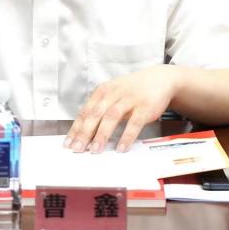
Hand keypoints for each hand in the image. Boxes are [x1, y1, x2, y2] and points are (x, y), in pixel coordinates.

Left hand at [64, 65, 179, 153]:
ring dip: (102, 134)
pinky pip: (134, 123)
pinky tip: (120, 148)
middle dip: (85, 133)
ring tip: (95, 150)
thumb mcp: (113, 94)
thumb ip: (100, 109)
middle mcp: (114, 94)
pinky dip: (126, 136)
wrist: (159, 79)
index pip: (85, 111)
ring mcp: (129, 99)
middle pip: (95, 114)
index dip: (76, 128)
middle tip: (78, 149)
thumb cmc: (132, 90)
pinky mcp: (145, 107)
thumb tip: (84, 133)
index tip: (68, 143)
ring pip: (112, 117)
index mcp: (102, 91)